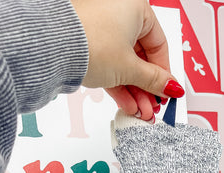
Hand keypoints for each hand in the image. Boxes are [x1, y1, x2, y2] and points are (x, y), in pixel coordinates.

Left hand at [70, 0, 184, 120]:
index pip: (158, 44)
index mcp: (135, 7)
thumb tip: (170, 87)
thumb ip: (154, 80)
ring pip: (124, 64)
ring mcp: (101, 27)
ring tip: (139, 111)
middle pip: (140, 56)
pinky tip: (126, 104)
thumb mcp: (130, 68)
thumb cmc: (91, 43)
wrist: (53, 47)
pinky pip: (109, 65)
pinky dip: (118, 84)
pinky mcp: (87, 43)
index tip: (165, 92)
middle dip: (146, 87)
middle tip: (151, 107)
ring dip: (134, 91)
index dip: (163, 73)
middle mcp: (118, 12)